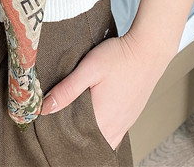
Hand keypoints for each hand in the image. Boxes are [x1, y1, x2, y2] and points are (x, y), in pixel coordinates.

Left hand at [39, 29, 173, 149]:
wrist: (149, 50)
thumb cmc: (120, 56)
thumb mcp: (89, 68)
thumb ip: (67, 89)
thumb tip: (44, 108)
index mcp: (102, 119)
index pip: (76, 139)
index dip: (62, 135)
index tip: (50, 125)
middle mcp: (115, 127)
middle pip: (89, 142)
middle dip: (74, 136)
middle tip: (60, 121)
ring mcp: (125, 124)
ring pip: (103, 140)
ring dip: (88, 134)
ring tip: (74, 120)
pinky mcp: (130, 117)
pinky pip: (113, 134)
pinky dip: (101, 131)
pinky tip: (94, 118)